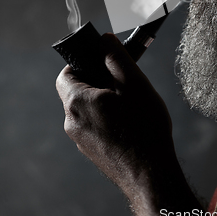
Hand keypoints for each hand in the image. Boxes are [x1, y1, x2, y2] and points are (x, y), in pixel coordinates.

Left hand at [56, 33, 202, 215]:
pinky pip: (94, 124)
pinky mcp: (92, 151)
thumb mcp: (133, 82)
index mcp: (76, 102)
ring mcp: (81, 140)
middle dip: (99, 80)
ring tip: (131, 103)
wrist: (150, 175)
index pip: (66, 73)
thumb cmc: (143, 128)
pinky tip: (131, 122)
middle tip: (124, 81)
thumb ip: (115, 56)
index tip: (103, 60)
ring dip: (105, 99)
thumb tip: (104, 40)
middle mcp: (72, 122)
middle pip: (77, 90)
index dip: (83, 62)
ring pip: (87, 108)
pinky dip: (108, 117)